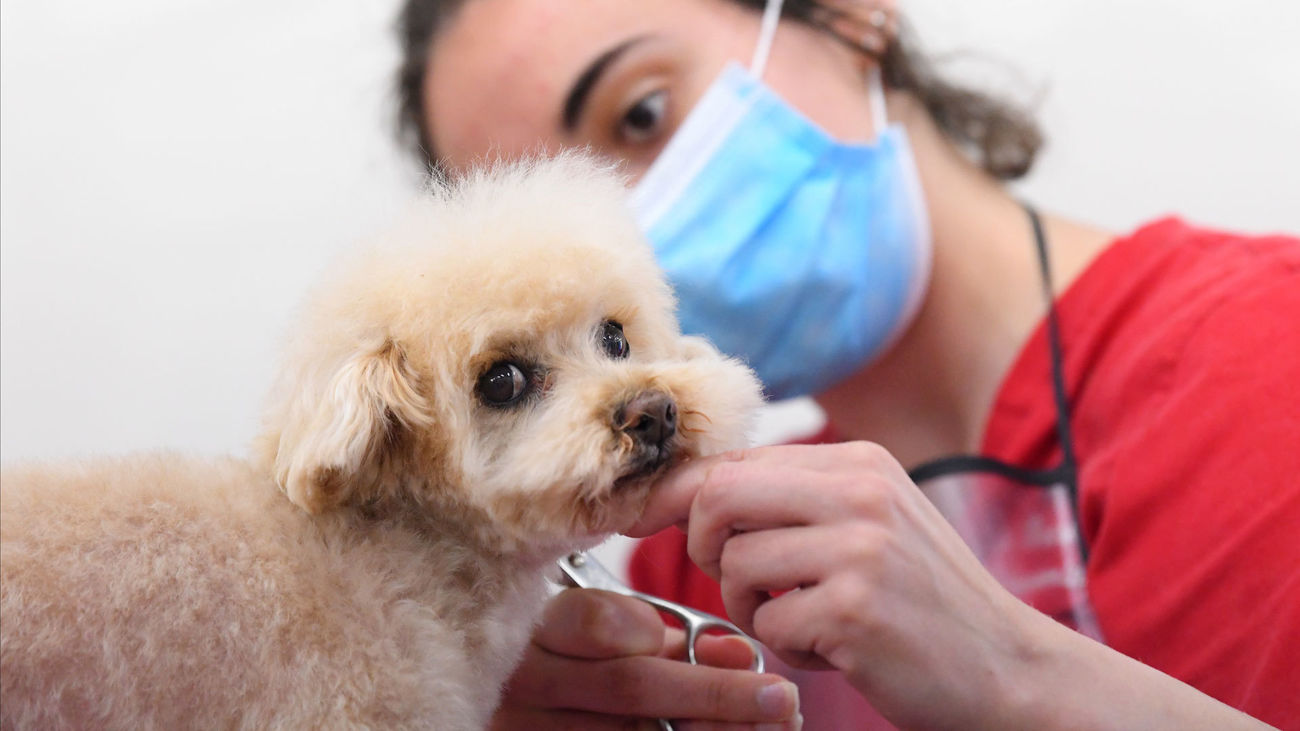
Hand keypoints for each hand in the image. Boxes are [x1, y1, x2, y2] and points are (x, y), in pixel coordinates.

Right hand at [491, 587, 801, 729]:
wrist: (524, 698)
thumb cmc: (571, 654)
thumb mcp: (612, 634)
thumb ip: (669, 638)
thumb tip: (743, 654)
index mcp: (535, 626)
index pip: (595, 619)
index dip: (656, 629)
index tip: (713, 639)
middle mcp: (528, 684)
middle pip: (629, 687)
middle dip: (716, 692)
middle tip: (782, 697)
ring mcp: (532, 730)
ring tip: (773, 727)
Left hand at [633, 443, 1272, 729]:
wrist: (1009, 666)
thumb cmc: (923, 598)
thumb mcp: (870, 522)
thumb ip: (795, 499)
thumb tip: (688, 493)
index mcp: (859, 461)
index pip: (736, 459)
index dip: (681, 493)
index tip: (648, 519)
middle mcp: (860, 492)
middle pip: (719, 495)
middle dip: (702, 543)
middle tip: (734, 578)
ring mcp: (860, 549)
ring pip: (735, 565)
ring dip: (751, 607)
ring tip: (804, 620)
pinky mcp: (854, 609)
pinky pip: (767, 623)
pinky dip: (787, 646)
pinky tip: (834, 649)